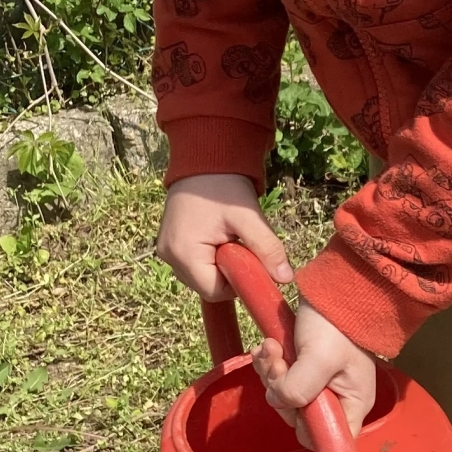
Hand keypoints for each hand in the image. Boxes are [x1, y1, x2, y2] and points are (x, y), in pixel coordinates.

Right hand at [155, 171, 290, 300]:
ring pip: (201, 276)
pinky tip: (218, 237)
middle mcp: (168, 256)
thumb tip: (285, 278)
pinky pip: (193, 264)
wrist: (204, 160)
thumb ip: (267, 248)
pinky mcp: (169, 244)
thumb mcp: (248, 217)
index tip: (250, 261)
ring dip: (219, 265)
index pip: (214, 291)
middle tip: (240, 244)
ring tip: (228, 237)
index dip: (237, 284)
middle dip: (228, 273)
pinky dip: (209, 257)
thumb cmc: (224, 186)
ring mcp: (166, 250)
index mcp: (183, 253)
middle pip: (206, 286)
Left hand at [254, 301, 378, 442]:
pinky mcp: (302, 368)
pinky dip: (270, 363)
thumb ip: (299, 389)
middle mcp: (336, 399)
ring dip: (271, 373)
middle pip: (298, 416)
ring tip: (270, 347)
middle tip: (276, 362)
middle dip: (281, 390)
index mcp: (351, 404)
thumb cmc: (336, 325)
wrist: (335, 288)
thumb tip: (278, 400)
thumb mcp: (319, 358)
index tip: (292, 400)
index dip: (304, 427)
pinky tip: (267, 346)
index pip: (327, 439)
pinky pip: (279, 378)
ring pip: (284, 396)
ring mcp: (318, 384)